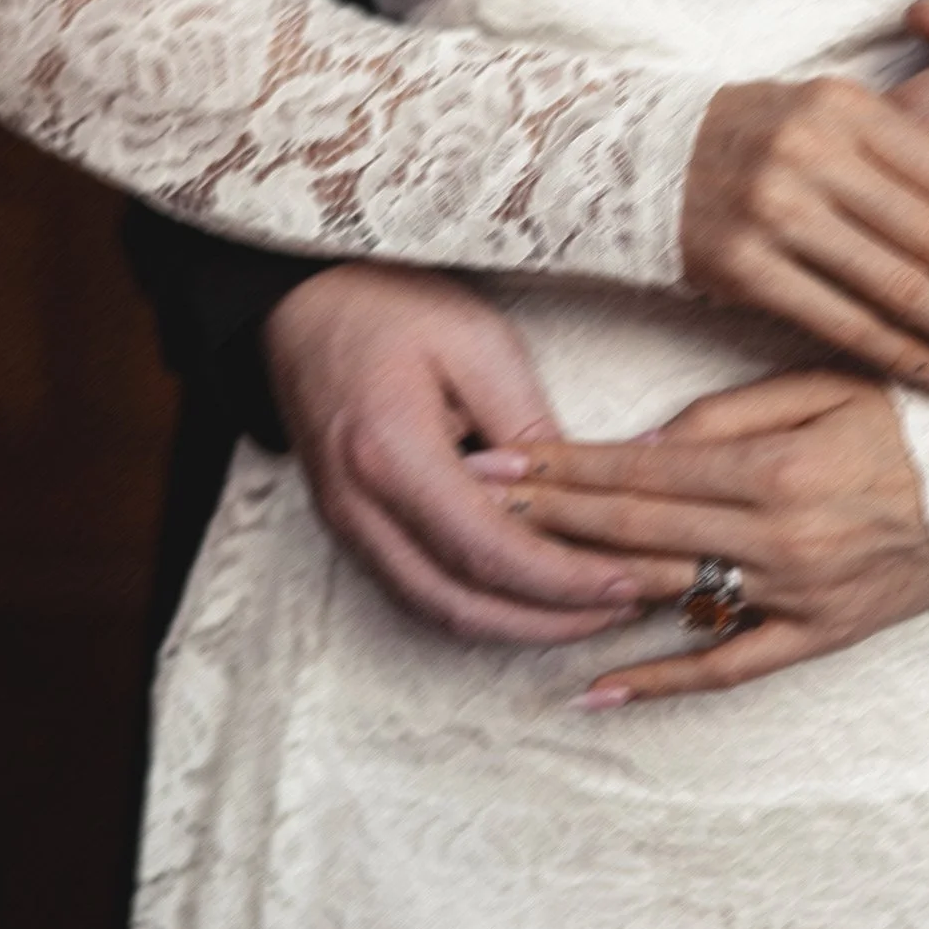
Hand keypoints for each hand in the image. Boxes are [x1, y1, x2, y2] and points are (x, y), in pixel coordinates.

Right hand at [264, 264, 646, 643]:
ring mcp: (348, 526)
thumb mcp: (477, 342)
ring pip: (438, 611)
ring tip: (591, 611)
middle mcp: (359, 507)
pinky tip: (534, 594)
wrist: (302, 304)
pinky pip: (420, 592)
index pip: (487, 550)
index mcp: (390, 454)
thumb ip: (529, 423)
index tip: (626, 585)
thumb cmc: (389, 306)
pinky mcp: (352, 529)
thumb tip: (591, 489)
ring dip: (518, 624)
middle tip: (624, 610)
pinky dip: (483, 606)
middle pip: (461, 605)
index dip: (563, 580)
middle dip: (549, 621)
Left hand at [467, 369, 928, 704]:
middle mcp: (781, 537)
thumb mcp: (830, 384)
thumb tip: (645, 444)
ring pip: (669, 591)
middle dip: (548, 514)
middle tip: (473, 504)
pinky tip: (595, 689)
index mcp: (779, 466)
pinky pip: (729, 669)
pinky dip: (662, 682)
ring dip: (584, 582)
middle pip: (637, 528)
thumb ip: (734, 413)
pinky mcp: (821, 637)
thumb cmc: (916, 420)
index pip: (643, 469)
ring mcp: (800, 595)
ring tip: (509, 573)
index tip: (498, 460)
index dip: (564, 465)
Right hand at [681, 78, 928, 393]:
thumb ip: (915, 161)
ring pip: (899, 286)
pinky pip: (842, 322)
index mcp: (851, 108)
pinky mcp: (741, 264)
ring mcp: (773, 209)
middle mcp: (813, 152)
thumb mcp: (836, 122)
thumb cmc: (764, 143)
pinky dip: (905, 357)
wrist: (641, 160)